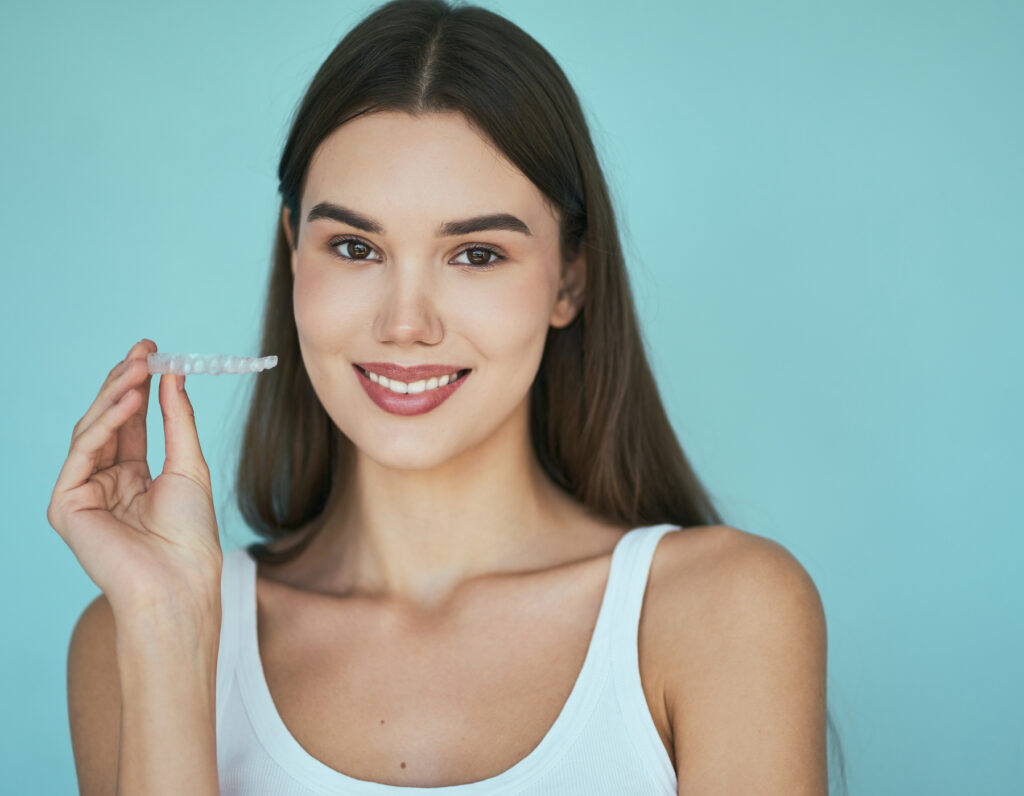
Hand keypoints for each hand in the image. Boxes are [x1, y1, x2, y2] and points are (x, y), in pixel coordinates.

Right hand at [47, 339, 221, 613]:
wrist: (180, 580)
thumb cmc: (190, 534)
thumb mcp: (189, 466)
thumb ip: (177, 420)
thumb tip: (173, 375)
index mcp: (133, 477)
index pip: (131, 422)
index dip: (139, 386)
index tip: (152, 352)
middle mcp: (105, 482)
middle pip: (107, 421)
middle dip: (124, 382)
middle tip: (143, 350)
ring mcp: (83, 493)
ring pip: (91, 431)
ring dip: (115, 396)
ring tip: (139, 369)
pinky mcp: (67, 505)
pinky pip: (83, 452)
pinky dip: (104, 425)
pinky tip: (128, 402)